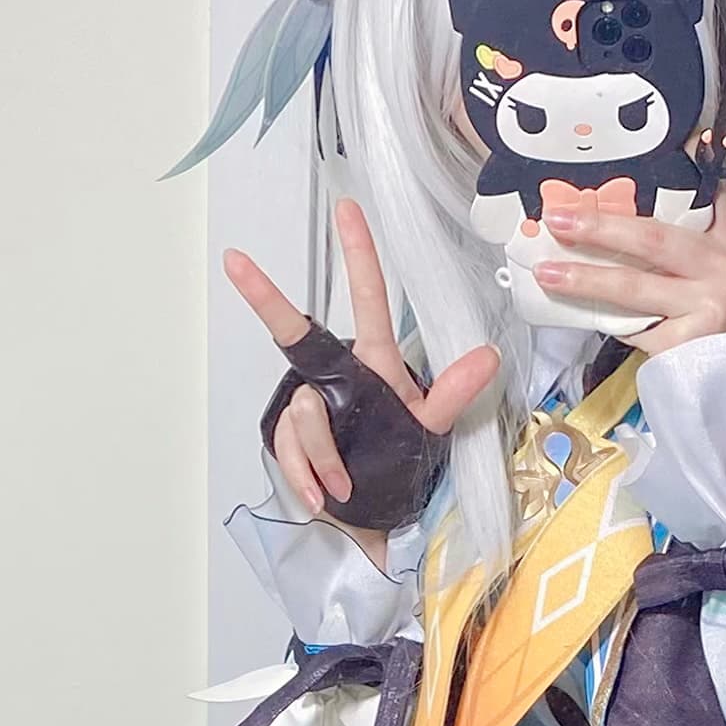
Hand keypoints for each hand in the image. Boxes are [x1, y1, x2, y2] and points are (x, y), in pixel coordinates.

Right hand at [226, 198, 499, 525]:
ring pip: (305, 414)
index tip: (346, 209)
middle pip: (296, 332)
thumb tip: (489, 356)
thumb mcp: (430, 429)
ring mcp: (306, 403)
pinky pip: (291, 448)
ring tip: (345, 485)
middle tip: (236, 261)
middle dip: (265, 296)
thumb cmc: (397, 464)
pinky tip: (323, 496)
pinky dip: (309, 477)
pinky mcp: (286, 434)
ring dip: (326, 456)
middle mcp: (334, 375)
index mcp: (374, 364)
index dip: (358, 253)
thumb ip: (452, 393)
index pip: (368, 298)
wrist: (369, 516)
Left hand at [536, 180, 725, 351]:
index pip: (696, 197)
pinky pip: (632, 327)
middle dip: (600, 228)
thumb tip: (681, 149)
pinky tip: (576, 310)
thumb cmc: (721, 298)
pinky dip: (605, 318)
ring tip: (547, 271)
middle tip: (558, 220)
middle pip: (652, 241)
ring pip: (633, 288)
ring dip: (585, 279)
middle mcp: (723, 271)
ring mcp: (704, 310)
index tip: (612, 172)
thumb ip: (704, 206)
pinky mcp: (682, 347)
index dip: (658, 180)